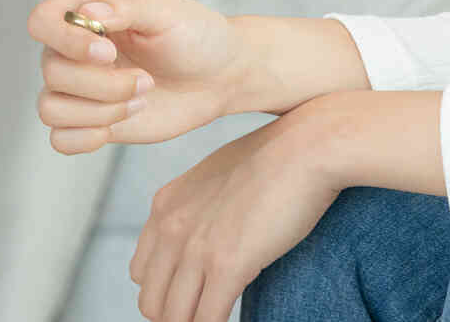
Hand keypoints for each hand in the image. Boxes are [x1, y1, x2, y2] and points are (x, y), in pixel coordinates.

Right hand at [29, 0, 244, 152]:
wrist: (219, 76)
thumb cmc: (194, 34)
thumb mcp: (167, 9)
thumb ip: (126, 4)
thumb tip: (86, 13)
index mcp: (87, 11)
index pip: (41, 22)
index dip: (66, 41)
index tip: (108, 51)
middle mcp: (73, 49)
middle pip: (51, 72)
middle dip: (103, 84)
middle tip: (146, 81)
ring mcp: (79, 87)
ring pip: (50, 108)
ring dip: (100, 110)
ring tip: (140, 99)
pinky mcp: (89, 120)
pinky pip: (59, 139)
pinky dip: (88, 137)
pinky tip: (121, 123)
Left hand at [131, 115, 338, 321]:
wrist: (308, 146)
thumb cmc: (276, 157)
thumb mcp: (219, 174)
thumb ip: (201, 206)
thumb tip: (212, 235)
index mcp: (165, 204)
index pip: (142, 271)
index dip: (167, 289)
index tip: (195, 294)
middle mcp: (171, 227)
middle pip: (151, 300)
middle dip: (176, 314)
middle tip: (208, 311)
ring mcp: (196, 247)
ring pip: (173, 318)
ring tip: (219, 318)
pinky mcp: (227, 265)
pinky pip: (207, 320)